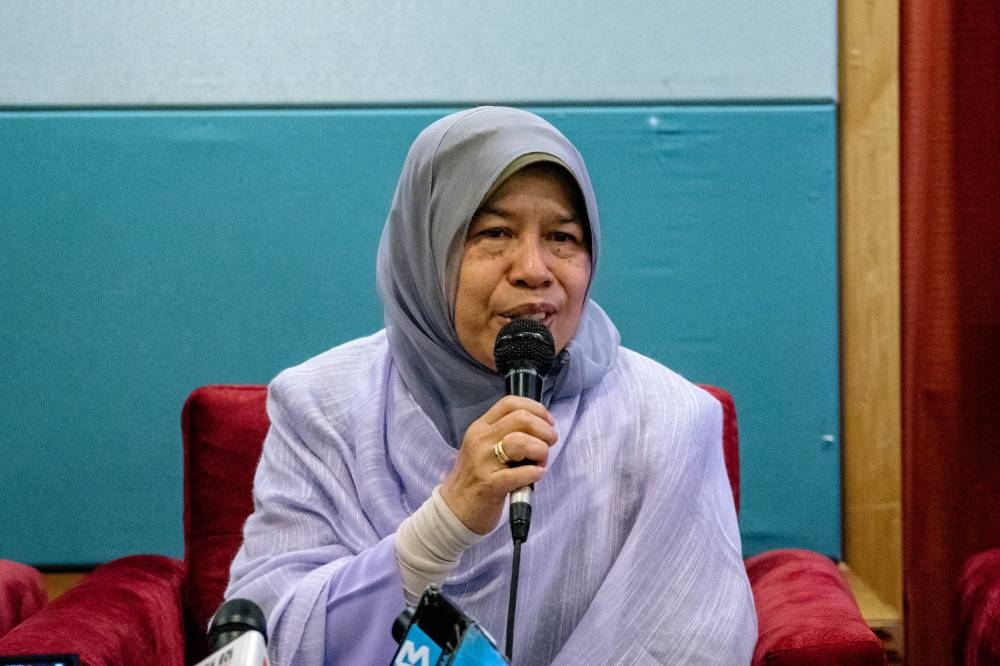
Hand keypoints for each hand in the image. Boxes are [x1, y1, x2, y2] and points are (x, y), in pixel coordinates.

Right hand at [439, 396, 556, 534]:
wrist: (454, 509)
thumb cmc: (476, 477)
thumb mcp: (484, 447)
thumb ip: (506, 434)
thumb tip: (541, 428)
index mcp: (481, 428)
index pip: (510, 403)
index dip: (536, 409)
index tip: (548, 422)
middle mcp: (480, 440)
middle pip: (520, 418)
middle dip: (544, 430)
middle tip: (549, 444)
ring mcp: (483, 462)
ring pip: (520, 441)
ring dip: (540, 450)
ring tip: (540, 462)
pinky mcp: (489, 485)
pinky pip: (519, 473)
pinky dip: (534, 473)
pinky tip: (536, 475)